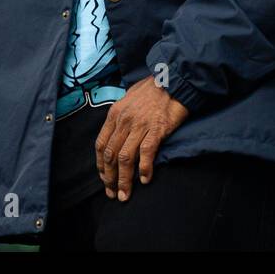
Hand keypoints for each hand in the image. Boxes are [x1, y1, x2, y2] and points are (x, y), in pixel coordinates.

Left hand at [95, 76, 188, 201]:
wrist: (173, 79)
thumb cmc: (152, 88)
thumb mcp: (128, 98)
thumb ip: (121, 115)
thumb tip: (117, 131)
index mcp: (115, 114)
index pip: (101, 144)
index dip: (100, 165)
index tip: (104, 178)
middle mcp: (124, 121)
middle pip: (111, 155)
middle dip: (109, 178)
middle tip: (113, 194)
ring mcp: (140, 125)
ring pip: (125, 158)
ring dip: (124, 180)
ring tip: (125, 194)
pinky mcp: (156, 129)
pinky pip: (146, 153)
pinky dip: (144, 169)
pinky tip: (145, 180)